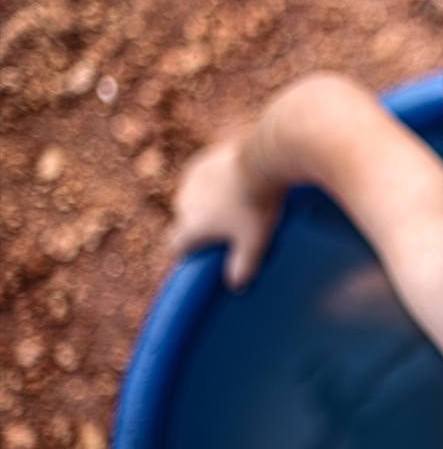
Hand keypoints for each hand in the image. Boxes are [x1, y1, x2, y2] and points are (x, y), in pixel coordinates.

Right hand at [168, 136, 282, 289]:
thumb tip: (236, 286)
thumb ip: (243, 267)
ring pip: (194, 199)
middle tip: (230, 229)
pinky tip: (233, 185)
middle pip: (187, 222)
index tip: (202, 253)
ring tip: (235, 205)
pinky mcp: (201, 161)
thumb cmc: (257, 206)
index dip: (188, 252)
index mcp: (190, 226)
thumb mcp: (254, 243)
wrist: (261, 161)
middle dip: (203, 227)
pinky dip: (213, 184)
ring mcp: (190, 181)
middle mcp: (182, 203)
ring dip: (207, 204)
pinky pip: (202, 179)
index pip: (176, 246)